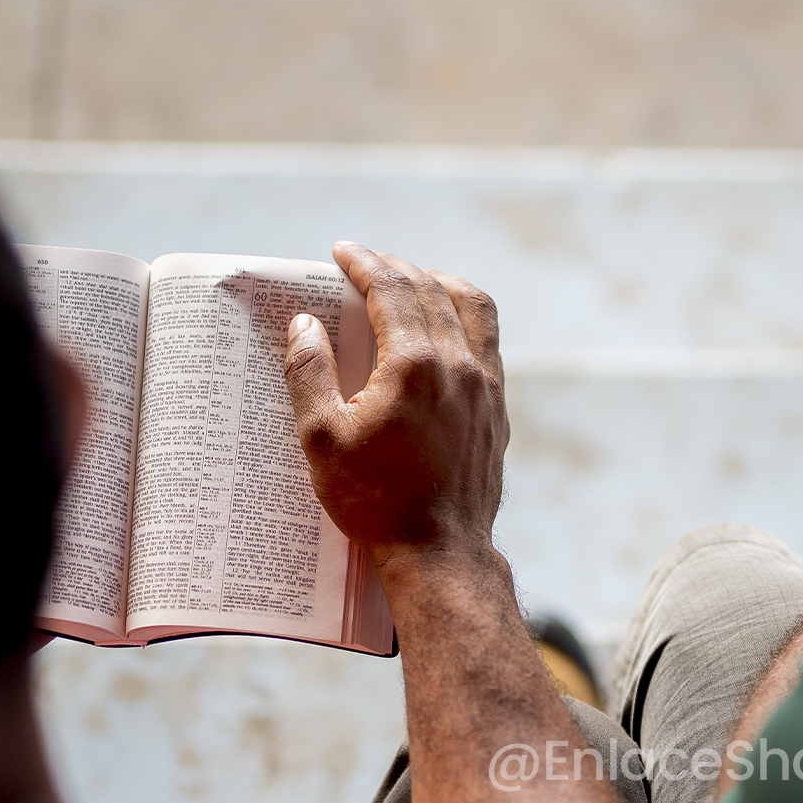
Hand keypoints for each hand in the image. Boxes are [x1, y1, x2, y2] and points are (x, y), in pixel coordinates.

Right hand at [282, 242, 508, 569]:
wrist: (440, 551)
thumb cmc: (375, 501)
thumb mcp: (322, 439)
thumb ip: (309, 373)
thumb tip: (305, 323)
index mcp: (414, 365)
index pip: (392, 288)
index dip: (364, 262)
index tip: (342, 251)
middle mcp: (459, 364)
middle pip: (430, 289)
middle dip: (394, 267)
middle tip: (364, 263)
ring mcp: (486, 385)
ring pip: (471, 306)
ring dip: (437, 282)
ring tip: (408, 281)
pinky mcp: (497, 407)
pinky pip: (487, 339)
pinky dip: (462, 315)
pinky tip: (442, 327)